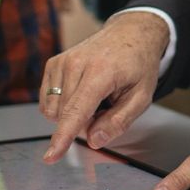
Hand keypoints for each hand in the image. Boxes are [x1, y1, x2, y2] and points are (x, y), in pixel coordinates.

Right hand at [39, 12, 169, 162]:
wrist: (130, 33)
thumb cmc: (138, 64)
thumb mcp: (142, 96)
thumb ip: (119, 121)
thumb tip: (94, 140)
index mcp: (101, 72)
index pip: (77, 111)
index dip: (63, 137)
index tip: (50, 156)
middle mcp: (76, 63)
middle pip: (65, 116)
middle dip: (84, 123)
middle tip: (106, 107)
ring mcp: (62, 61)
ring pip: (53, 111)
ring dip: (72, 114)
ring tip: (95, 98)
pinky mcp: (54, 63)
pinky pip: (47, 101)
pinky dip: (63, 105)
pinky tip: (81, 93)